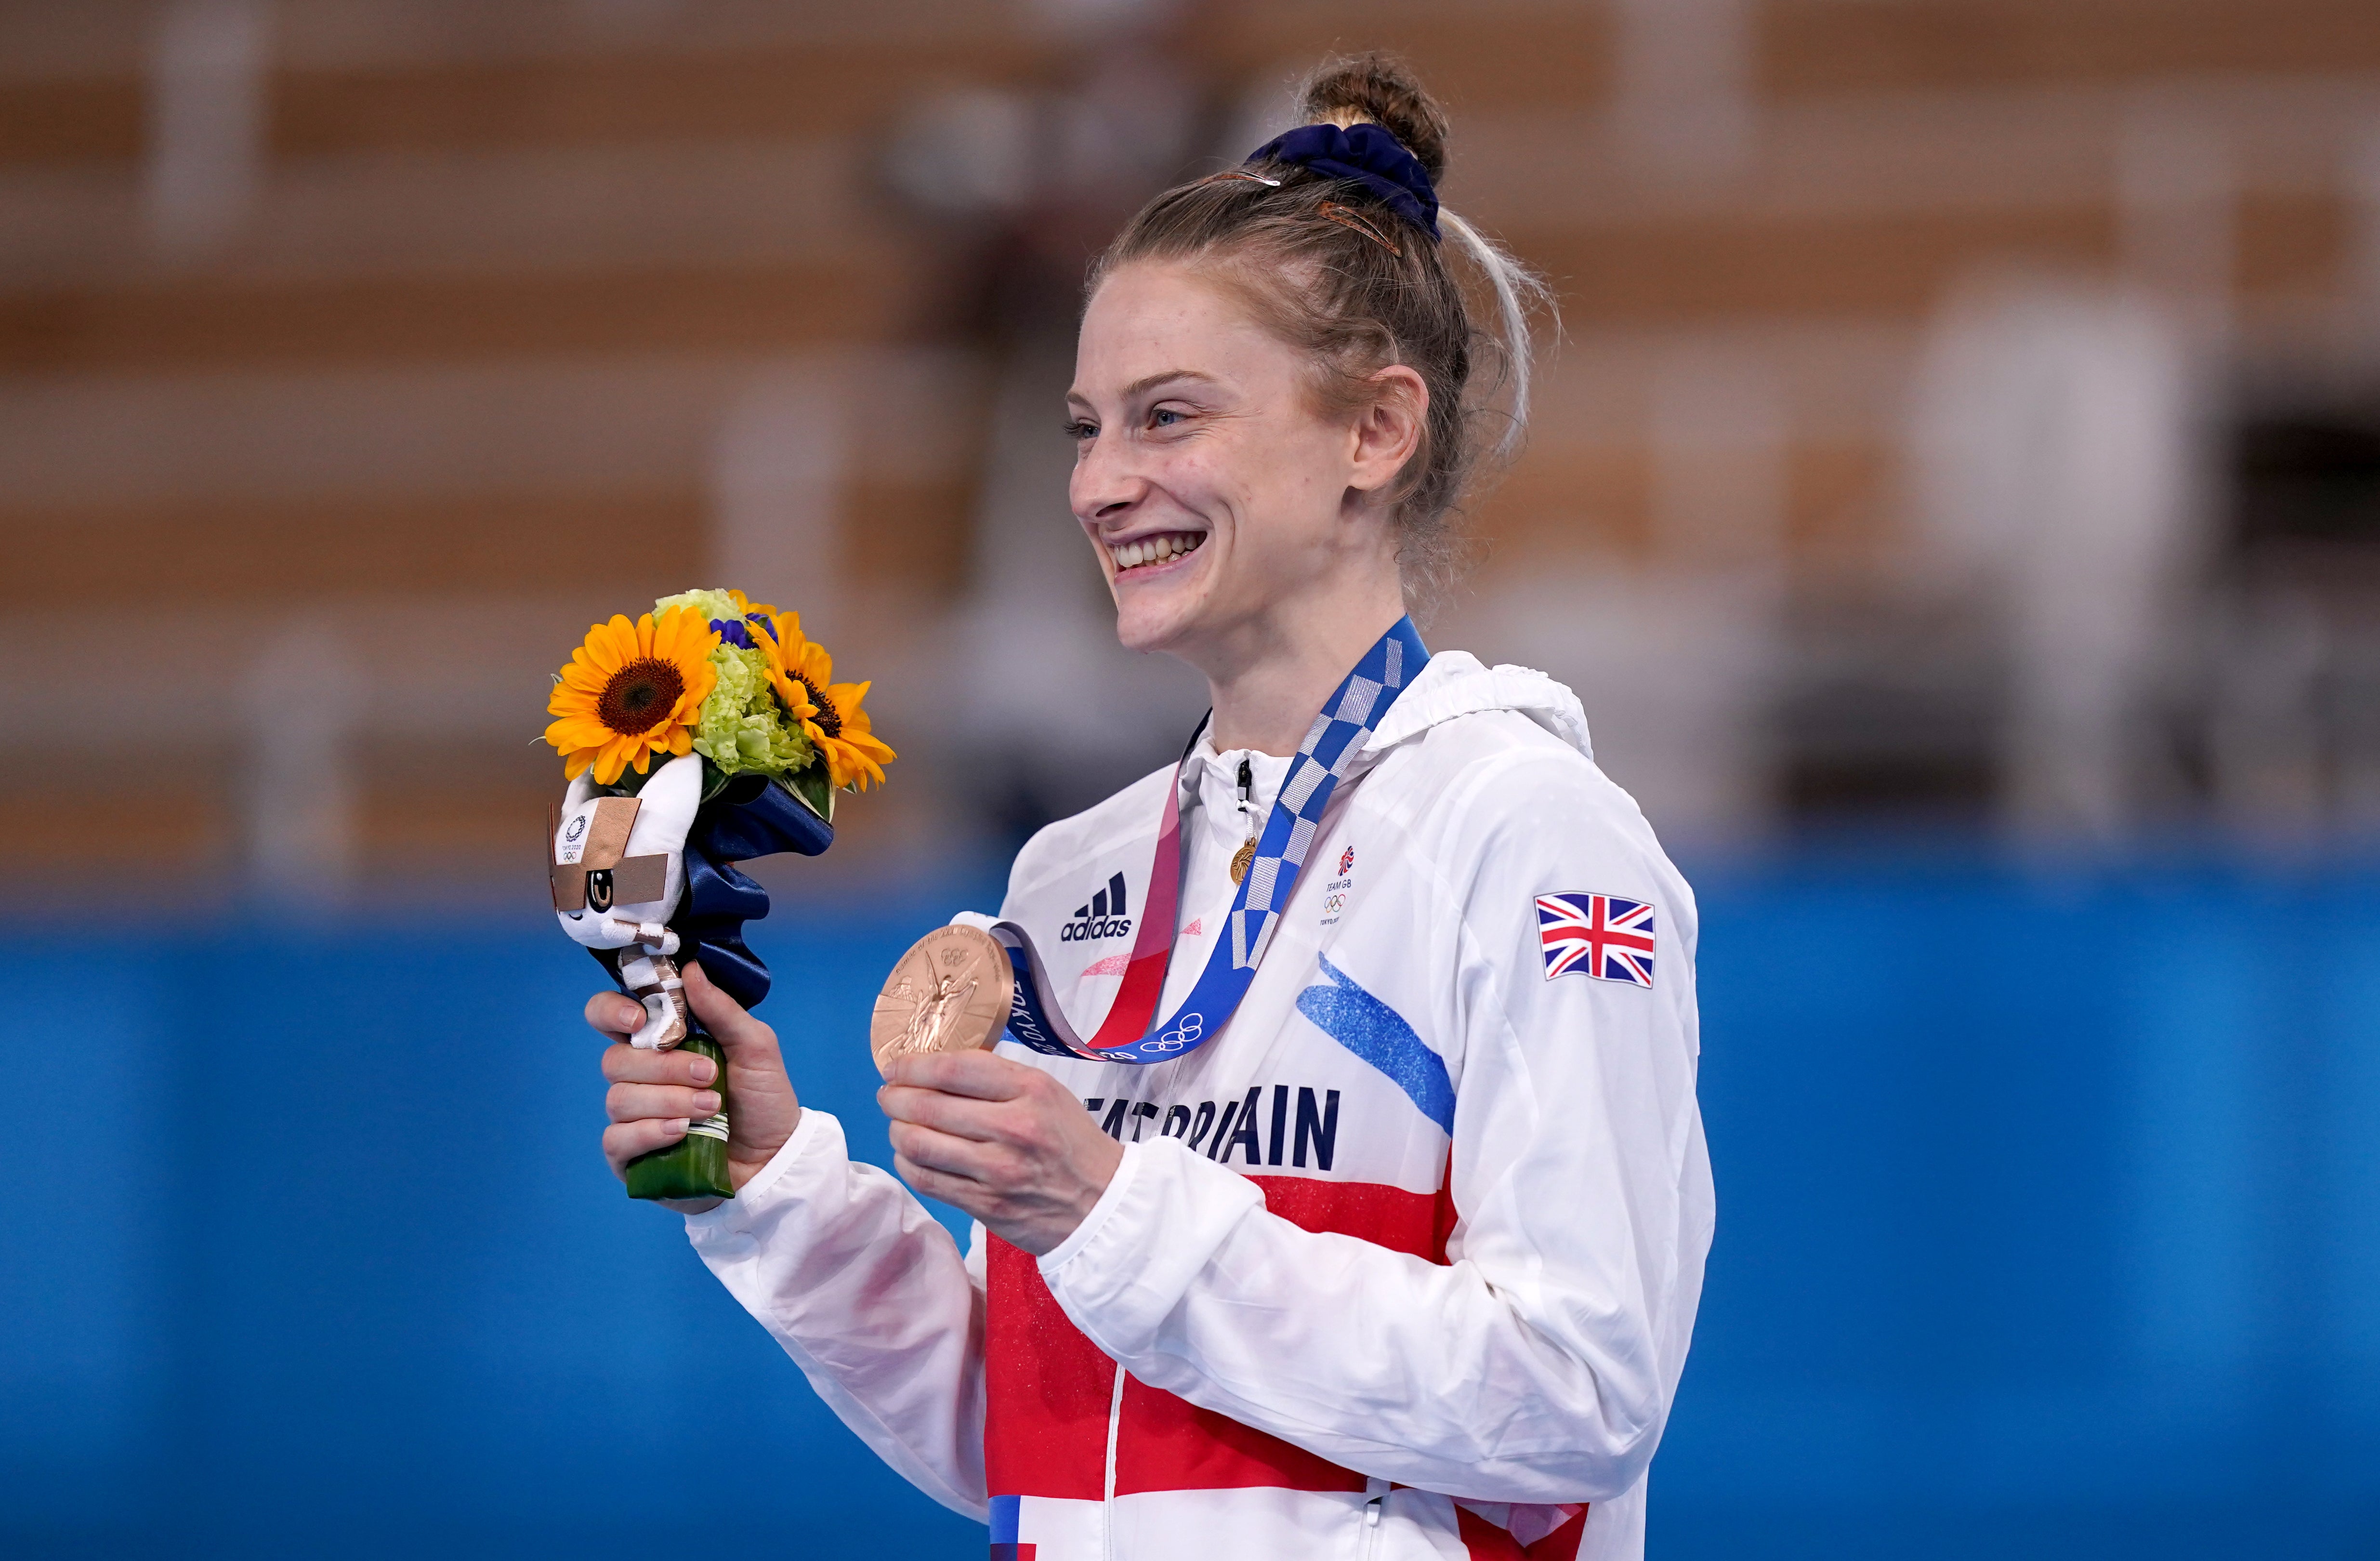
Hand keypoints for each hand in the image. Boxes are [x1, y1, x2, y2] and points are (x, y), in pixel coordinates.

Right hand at [589, 961, 802, 1212]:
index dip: (611, 1012)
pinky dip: (650, 1132)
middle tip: (709, 1074)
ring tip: (711, 1108)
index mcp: (660, 1043)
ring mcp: (631, 1117)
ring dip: (669, 1101)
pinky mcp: (630, 1156)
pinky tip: (682, 1132)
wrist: (773, 1160)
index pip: (609, 1016)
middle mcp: (639, 1077)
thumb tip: (690, 969)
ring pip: (619, 1098)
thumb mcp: (755, 1048)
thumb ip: (722, 1010)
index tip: (639, 1020)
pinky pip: (616, 1139)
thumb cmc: (762, 1100)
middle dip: (664, 1066)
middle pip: (615, 1059)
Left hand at [878, 1051, 1123, 1255]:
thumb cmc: (1068, 1140)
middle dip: (895, 1097)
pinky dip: (907, 1164)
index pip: (953, 1069)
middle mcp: (1014, 1127)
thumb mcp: (1046, 1092)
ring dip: (896, 1131)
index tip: (894, 1066)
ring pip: (919, 1144)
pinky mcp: (986, 1205)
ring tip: (897, 1125)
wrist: (1101, 1203)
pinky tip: (909, 1155)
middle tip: (888, 1095)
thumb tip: (933, 1067)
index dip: (912, 1066)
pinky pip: (927, 1180)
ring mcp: (998, 1170)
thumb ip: (996, 1077)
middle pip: (929, 1105)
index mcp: (1030, 1089)